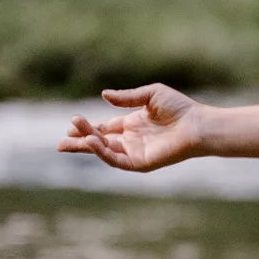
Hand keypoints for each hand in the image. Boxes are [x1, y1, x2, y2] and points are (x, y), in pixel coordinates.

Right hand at [57, 84, 208, 172]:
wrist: (197, 124)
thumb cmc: (179, 108)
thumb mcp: (149, 95)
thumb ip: (126, 97)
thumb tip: (103, 95)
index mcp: (133, 125)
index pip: (105, 128)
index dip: (88, 127)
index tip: (72, 122)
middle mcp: (132, 140)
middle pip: (100, 142)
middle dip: (80, 142)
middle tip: (61, 142)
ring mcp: (135, 152)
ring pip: (105, 151)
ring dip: (89, 144)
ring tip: (73, 136)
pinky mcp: (140, 163)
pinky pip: (116, 160)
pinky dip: (102, 152)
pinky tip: (91, 142)